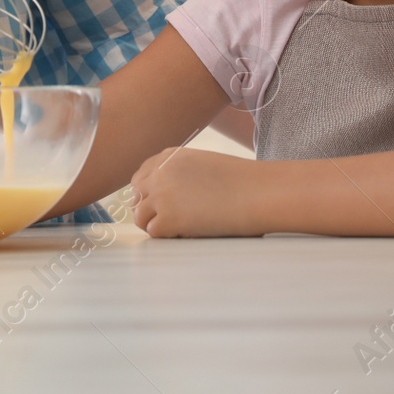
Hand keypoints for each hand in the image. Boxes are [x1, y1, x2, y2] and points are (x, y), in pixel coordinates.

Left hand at [131, 148, 263, 237]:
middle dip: (149, 209)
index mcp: (169, 156)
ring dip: (157, 224)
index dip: (148, 193)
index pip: (141, 176)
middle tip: (170, 220)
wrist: (258, 193)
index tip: (160, 203)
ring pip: (140, 216)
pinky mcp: (168, 219)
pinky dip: (168, 237)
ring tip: (181, 228)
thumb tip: (162, 197)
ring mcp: (161, 196)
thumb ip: (179, 175)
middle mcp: (160, 173)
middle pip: (136, 196)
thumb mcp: (202, 165)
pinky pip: (154, 232)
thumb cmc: (240, 182)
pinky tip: (188, 233)